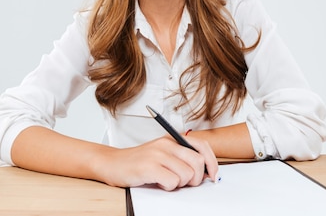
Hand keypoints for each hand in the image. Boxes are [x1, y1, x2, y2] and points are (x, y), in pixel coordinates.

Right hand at [96, 136, 217, 190]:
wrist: (112, 163)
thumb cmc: (139, 162)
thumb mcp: (162, 154)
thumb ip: (181, 158)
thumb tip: (206, 171)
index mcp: (172, 139)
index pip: (202, 146)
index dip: (212, 162)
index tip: (213, 176)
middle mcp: (166, 144)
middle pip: (198, 162)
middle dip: (196, 178)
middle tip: (185, 182)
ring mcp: (157, 155)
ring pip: (187, 175)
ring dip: (179, 184)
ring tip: (166, 181)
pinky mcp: (149, 167)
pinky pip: (172, 182)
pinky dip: (168, 187)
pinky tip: (158, 183)